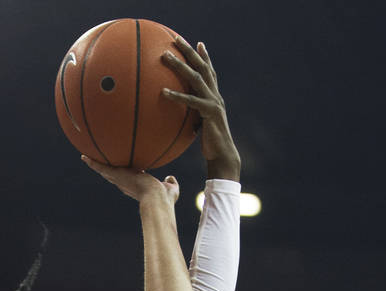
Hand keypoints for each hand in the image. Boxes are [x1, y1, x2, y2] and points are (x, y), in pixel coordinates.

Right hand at [81, 155, 179, 207]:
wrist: (157, 199)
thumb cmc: (164, 199)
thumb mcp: (170, 189)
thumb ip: (170, 183)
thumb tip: (170, 178)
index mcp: (134, 186)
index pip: (124, 180)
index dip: (120, 175)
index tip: (117, 172)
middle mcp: (124, 184)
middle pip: (111, 175)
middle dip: (104, 169)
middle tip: (96, 163)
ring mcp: (119, 180)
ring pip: (104, 170)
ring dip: (94, 164)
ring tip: (85, 157)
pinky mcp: (116, 175)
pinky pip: (101, 167)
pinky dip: (92, 162)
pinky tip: (84, 156)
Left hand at [162, 39, 240, 181]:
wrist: (222, 156)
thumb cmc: (210, 146)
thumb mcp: (200, 127)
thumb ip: (193, 117)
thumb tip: (180, 118)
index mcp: (214, 98)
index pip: (210, 72)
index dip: (204, 57)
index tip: (198, 44)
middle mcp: (215, 96)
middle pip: (203, 67)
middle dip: (189, 52)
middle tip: (176, 39)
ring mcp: (214, 103)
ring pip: (196, 78)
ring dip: (180, 65)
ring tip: (165, 56)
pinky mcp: (210, 113)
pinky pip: (191, 101)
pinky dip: (177, 96)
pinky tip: (163, 92)